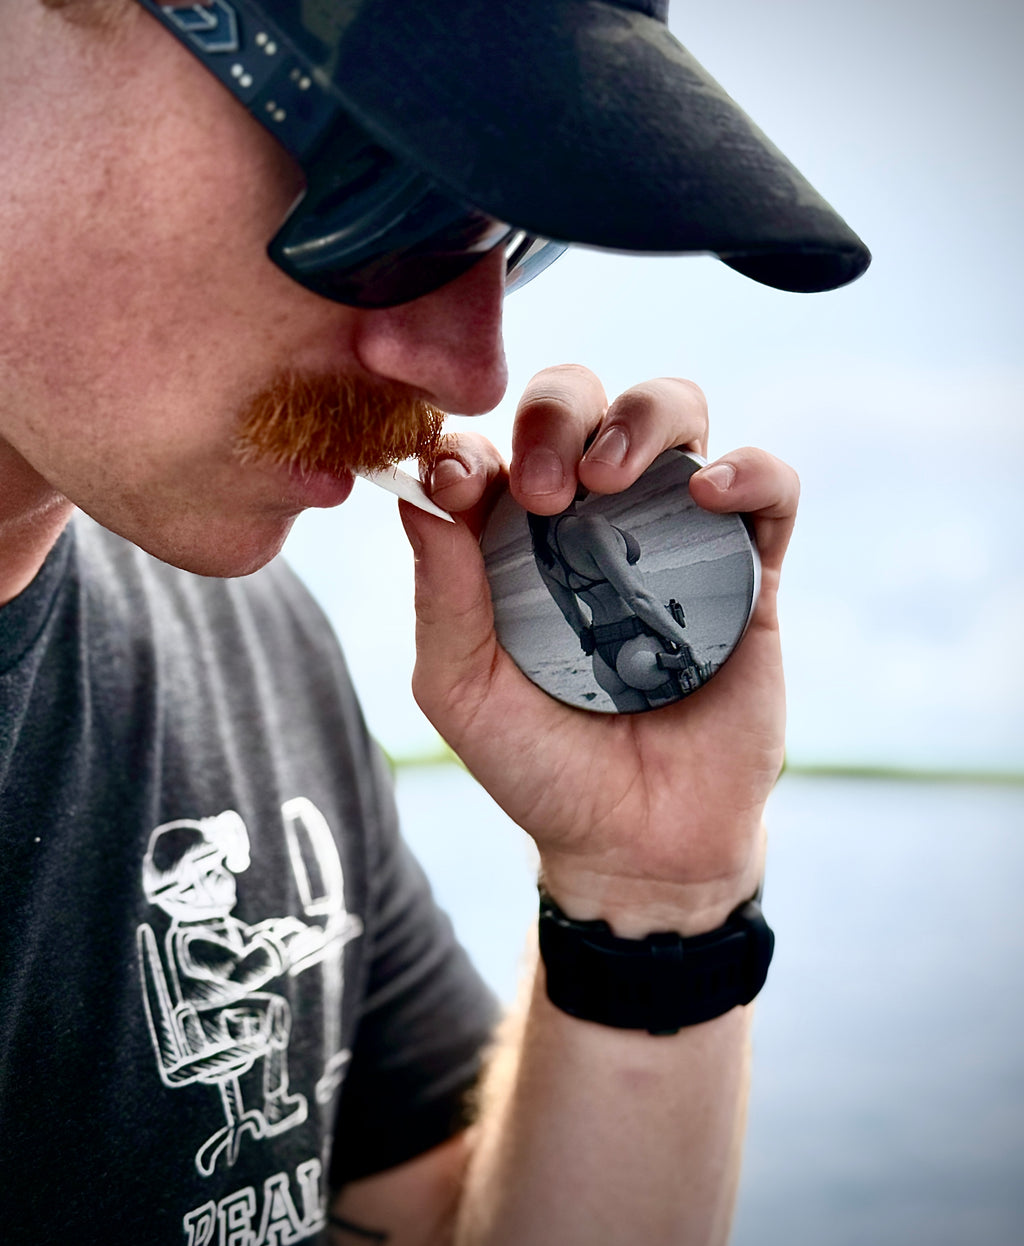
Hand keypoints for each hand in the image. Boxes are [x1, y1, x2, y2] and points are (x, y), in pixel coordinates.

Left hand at [400, 366, 798, 935]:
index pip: (496, 443)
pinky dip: (747, 469)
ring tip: (612, 477)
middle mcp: (595, 519)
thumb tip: (418, 493)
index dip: (473, 441)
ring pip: (675, 412)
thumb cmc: (541, 765)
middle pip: (584, 402)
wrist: (636, 843)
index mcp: (517, 537)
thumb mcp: (463, 689)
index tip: (455, 481)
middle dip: (558, 414)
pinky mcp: (750, 572)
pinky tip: (710, 495)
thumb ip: (442, 595)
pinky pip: (769, 487)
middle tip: (544, 488)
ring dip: (642, 417)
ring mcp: (676, 537)